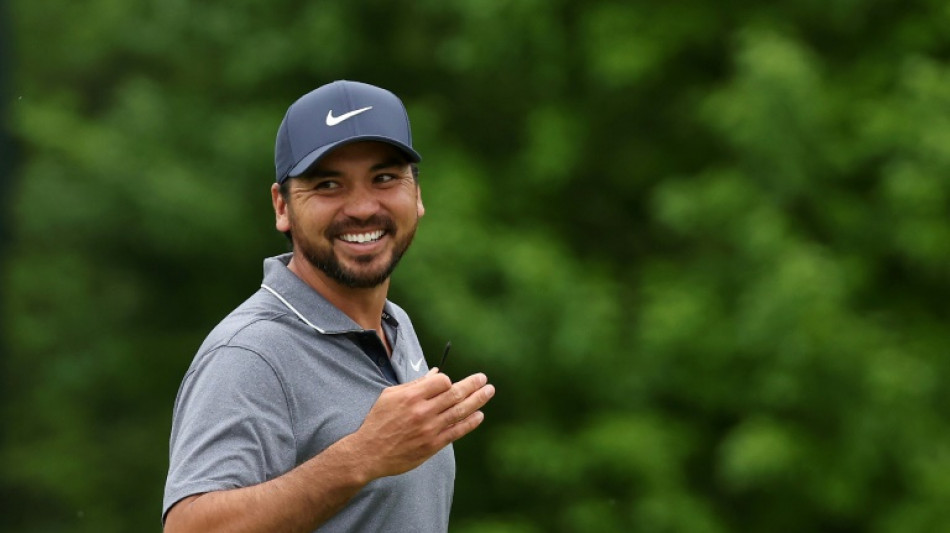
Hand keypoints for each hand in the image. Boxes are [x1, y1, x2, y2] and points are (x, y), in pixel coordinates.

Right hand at [346, 370, 494, 478]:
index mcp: (411, 396)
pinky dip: (470, 422)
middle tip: (484, 379)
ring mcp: (429, 429)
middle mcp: (422, 411)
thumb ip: (415, 384)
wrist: (369, 452)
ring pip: (459, 411)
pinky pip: (456, 431)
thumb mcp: (390, 396)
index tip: (448, 383)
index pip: (442, 381)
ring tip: (489, 391)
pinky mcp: (432, 445)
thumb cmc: (378, 421)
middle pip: (455, 394)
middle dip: (472, 385)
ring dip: (477, 400)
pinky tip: (479, 415)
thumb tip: (436, 373)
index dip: (448, 380)